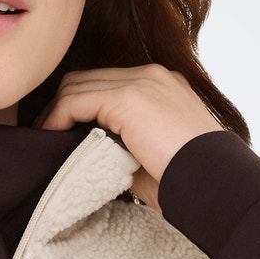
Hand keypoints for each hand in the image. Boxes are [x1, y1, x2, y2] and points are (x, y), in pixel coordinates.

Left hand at [35, 65, 223, 211]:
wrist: (215, 183)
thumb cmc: (189, 181)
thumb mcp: (154, 152)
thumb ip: (125, 140)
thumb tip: (88, 148)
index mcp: (163, 86)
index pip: (109, 83)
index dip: (80, 105)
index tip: (61, 131)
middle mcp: (152, 76)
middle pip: (89, 78)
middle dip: (64, 104)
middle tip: (46, 133)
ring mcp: (141, 82)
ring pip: (78, 85)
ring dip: (57, 111)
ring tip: (44, 137)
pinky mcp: (128, 97)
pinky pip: (76, 100)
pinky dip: (58, 117)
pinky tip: (51, 137)